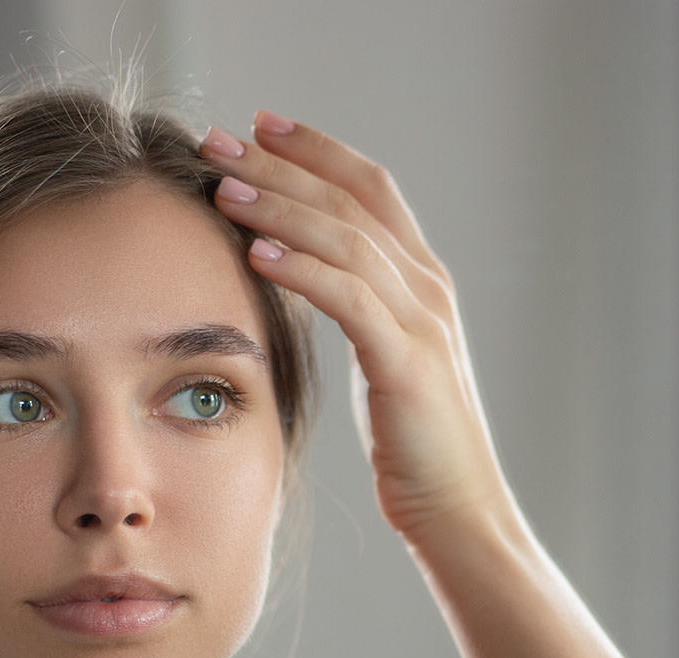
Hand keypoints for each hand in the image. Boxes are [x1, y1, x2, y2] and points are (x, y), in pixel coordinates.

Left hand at [201, 112, 514, 544]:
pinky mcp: (407, 364)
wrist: (460, 510)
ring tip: (224, 187)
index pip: (369, 189)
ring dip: (281, 208)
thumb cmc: (416, 445)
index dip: (316, 150)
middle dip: (282, 165)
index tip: (258, 125)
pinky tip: (256, 253)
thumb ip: (355, 308)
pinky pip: (349, 299)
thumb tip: (293, 271)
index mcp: (423, 281)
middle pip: (351, 201)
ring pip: (348, 240)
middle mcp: (428, 288)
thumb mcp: (384, 359)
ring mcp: (423, 323)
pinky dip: (302, 270)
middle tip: (218, 140)